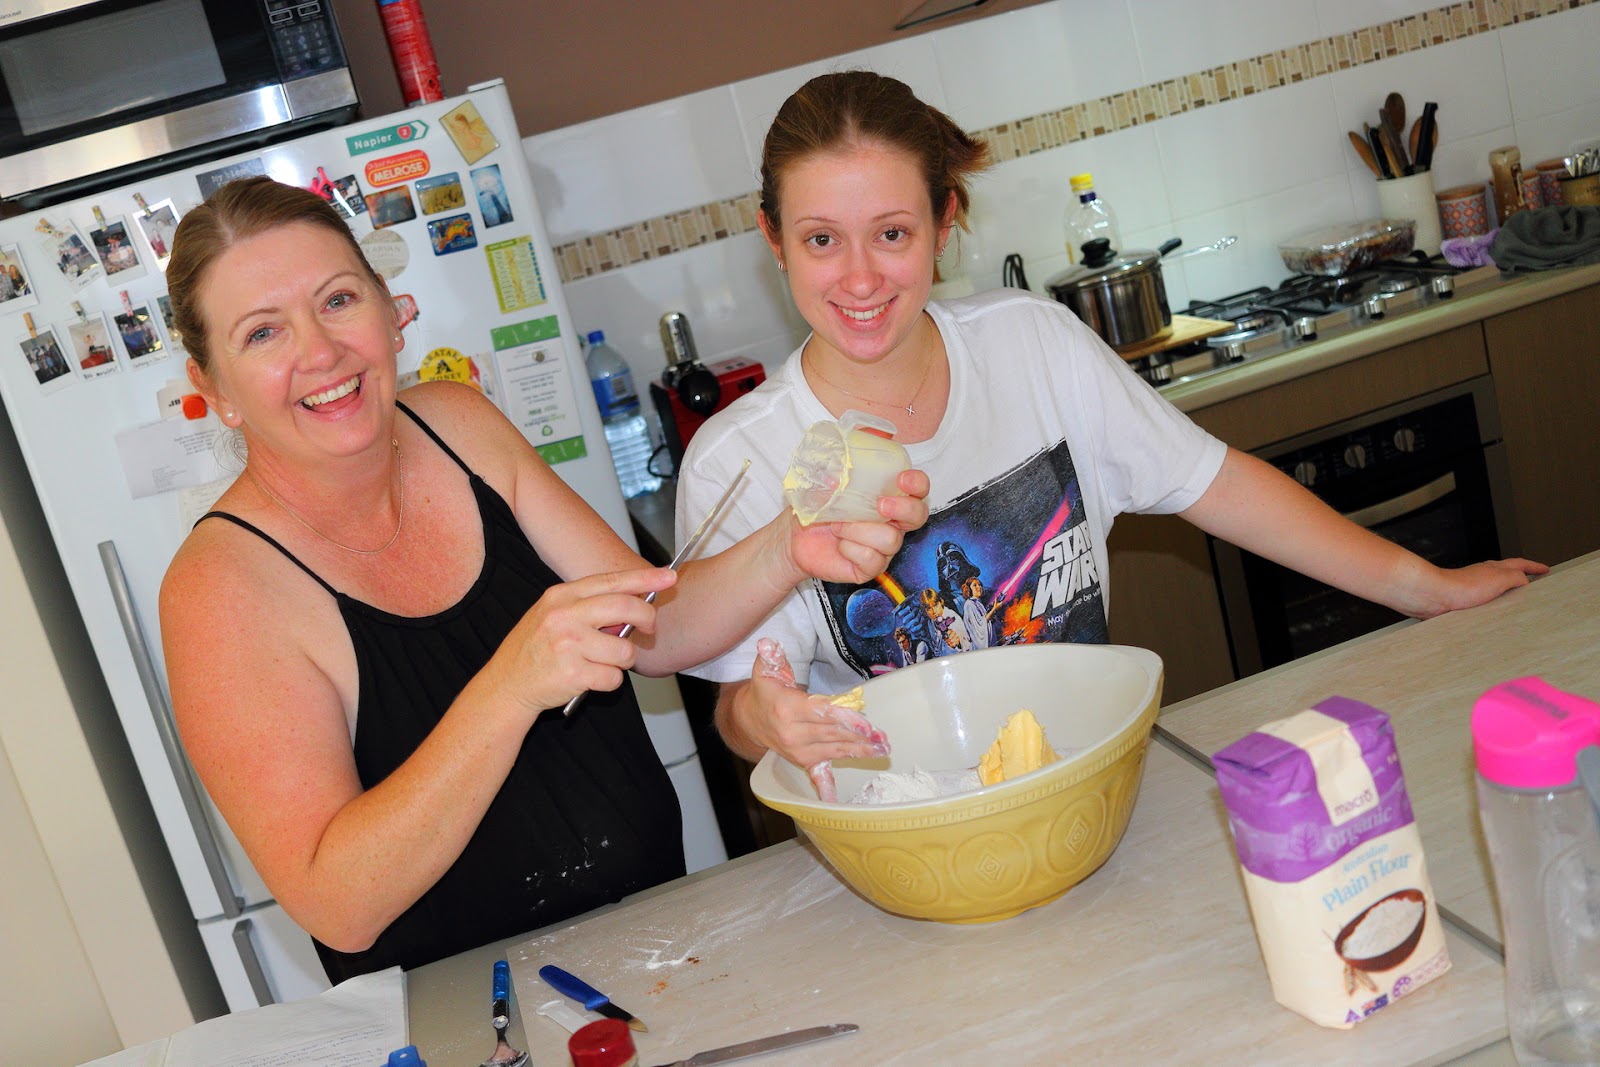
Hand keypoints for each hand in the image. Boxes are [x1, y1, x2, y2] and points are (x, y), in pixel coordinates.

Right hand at [483, 567, 676, 712]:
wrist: (506, 685)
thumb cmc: (535, 651)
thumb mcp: (553, 615)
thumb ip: (589, 607)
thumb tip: (634, 607)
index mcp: (561, 596)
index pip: (611, 581)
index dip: (644, 578)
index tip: (669, 576)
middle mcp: (564, 616)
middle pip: (626, 608)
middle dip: (647, 618)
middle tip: (649, 628)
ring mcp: (567, 645)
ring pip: (624, 650)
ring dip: (622, 661)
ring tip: (601, 663)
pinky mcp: (572, 674)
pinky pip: (614, 678)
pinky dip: (609, 682)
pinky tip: (589, 679)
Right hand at [739, 639, 888, 800]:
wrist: (748, 720)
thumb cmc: (764, 692)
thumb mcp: (765, 671)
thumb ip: (771, 656)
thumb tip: (768, 641)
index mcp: (789, 710)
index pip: (822, 714)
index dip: (845, 719)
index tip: (866, 724)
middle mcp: (794, 734)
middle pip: (833, 734)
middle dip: (860, 737)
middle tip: (884, 738)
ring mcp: (799, 751)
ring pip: (835, 750)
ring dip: (860, 752)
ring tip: (883, 751)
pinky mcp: (803, 761)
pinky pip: (817, 775)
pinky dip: (827, 788)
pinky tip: (836, 800)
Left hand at [787, 468, 930, 583]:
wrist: (793, 535)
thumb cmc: (817, 504)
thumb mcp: (829, 473)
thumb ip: (851, 454)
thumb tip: (871, 433)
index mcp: (889, 495)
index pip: (919, 489)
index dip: (918, 484)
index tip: (902, 479)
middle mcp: (892, 521)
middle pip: (918, 516)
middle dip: (903, 509)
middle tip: (879, 505)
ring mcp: (884, 546)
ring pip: (890, 540)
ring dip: (860, 530)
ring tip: (838, 525)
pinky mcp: (871, 567)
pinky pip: (872, 560)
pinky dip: (851, 549)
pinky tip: (839, 543)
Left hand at [1407, 557, 1547, 618]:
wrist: (1434, 597)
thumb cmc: (1461, 586)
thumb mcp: (1499, 578)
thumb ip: (1515, 577)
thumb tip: (1525, 581)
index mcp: (1494, 569)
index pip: (1519, 565)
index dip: (1533, 566)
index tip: (1545, 569)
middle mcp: (1483, 577)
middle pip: (1507, 576)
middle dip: (1521, 580)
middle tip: (1534, 586)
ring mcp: (1473, 591)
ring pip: (1495, 592)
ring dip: (1507, 598)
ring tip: (1518, 607)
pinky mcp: (1464, 604)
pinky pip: (1484, 606)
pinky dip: (1492, 611)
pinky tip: (1494, 619)